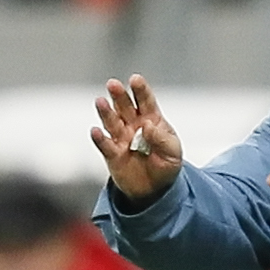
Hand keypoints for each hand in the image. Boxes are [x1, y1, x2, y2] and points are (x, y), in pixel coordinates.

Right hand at [91, 74, 182, 200]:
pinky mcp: (112, 154)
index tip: (135, 79)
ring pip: (112, 122)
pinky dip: (100, 139)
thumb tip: (147, 126)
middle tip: (113, 84)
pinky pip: (105, 145)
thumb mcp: (173, 152)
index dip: (140, 90)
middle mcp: (133, 125)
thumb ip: (161, 138)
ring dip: (106, 112)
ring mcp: (121, 138)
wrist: (156, 190)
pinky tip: (96, 131)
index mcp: (151, 119)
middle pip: (125, 107)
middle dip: (119, 95)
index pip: (146, 101)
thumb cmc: (166, 165)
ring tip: (100, 102)